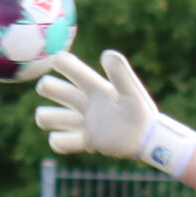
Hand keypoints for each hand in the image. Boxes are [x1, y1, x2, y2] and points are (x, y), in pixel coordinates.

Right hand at [34, 50, 195, 174]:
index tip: (57, 61)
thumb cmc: (142, 112)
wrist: (149, 140)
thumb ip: (120, 74)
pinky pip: (61, 142)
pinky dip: (58, 142)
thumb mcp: (132, 91)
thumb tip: (106, 54)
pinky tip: (64, 140)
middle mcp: (86, 103)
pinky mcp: (86, 141)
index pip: (70, 67)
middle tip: (48, 88)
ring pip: (51, 117)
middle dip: (47, 87)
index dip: (60, 61)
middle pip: (54, 89)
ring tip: (47, 118)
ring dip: (46, 116)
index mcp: (95, 87)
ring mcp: (84, 123)